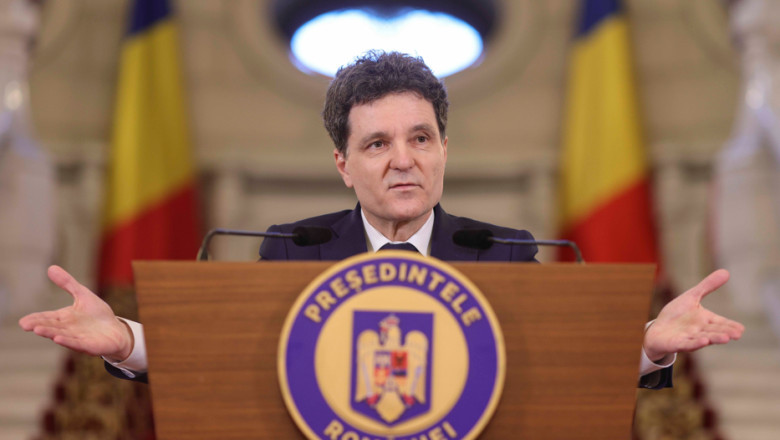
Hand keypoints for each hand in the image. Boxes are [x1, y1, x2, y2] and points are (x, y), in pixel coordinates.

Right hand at [18, 265, 133, 360]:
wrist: (117, 331)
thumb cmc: (98, 315)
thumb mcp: (83, 295)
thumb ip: (67, 283)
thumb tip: (51, 267)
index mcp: (64, 318)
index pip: (47, 318)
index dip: (35, 319)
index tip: (23, 321)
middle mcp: (68, 329)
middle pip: (52, 327)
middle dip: (39, 326)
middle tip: (26, 325)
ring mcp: (78, 338)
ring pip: (62, 336)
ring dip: (50, 333)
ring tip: (38, 330)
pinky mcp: (90, 346)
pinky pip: (78, 344)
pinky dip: (68, 342)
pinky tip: (58, 339)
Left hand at [643, 269, 744, 360]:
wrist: (657, 330)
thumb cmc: (676, 315)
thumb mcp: (691, 297)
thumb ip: (707, 286)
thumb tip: (726, 272)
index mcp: (705, 320)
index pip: (721, 322)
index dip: (730, 326)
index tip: (741, 329)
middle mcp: (700, 330)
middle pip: (714, 331)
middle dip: (725, 333)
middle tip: (737, 334)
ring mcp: (689, 338)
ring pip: (704, 338)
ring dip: (714, 339)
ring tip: (726, 338)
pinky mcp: (677, 343)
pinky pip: (687, 344)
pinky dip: (695, 343)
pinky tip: (704, 342)